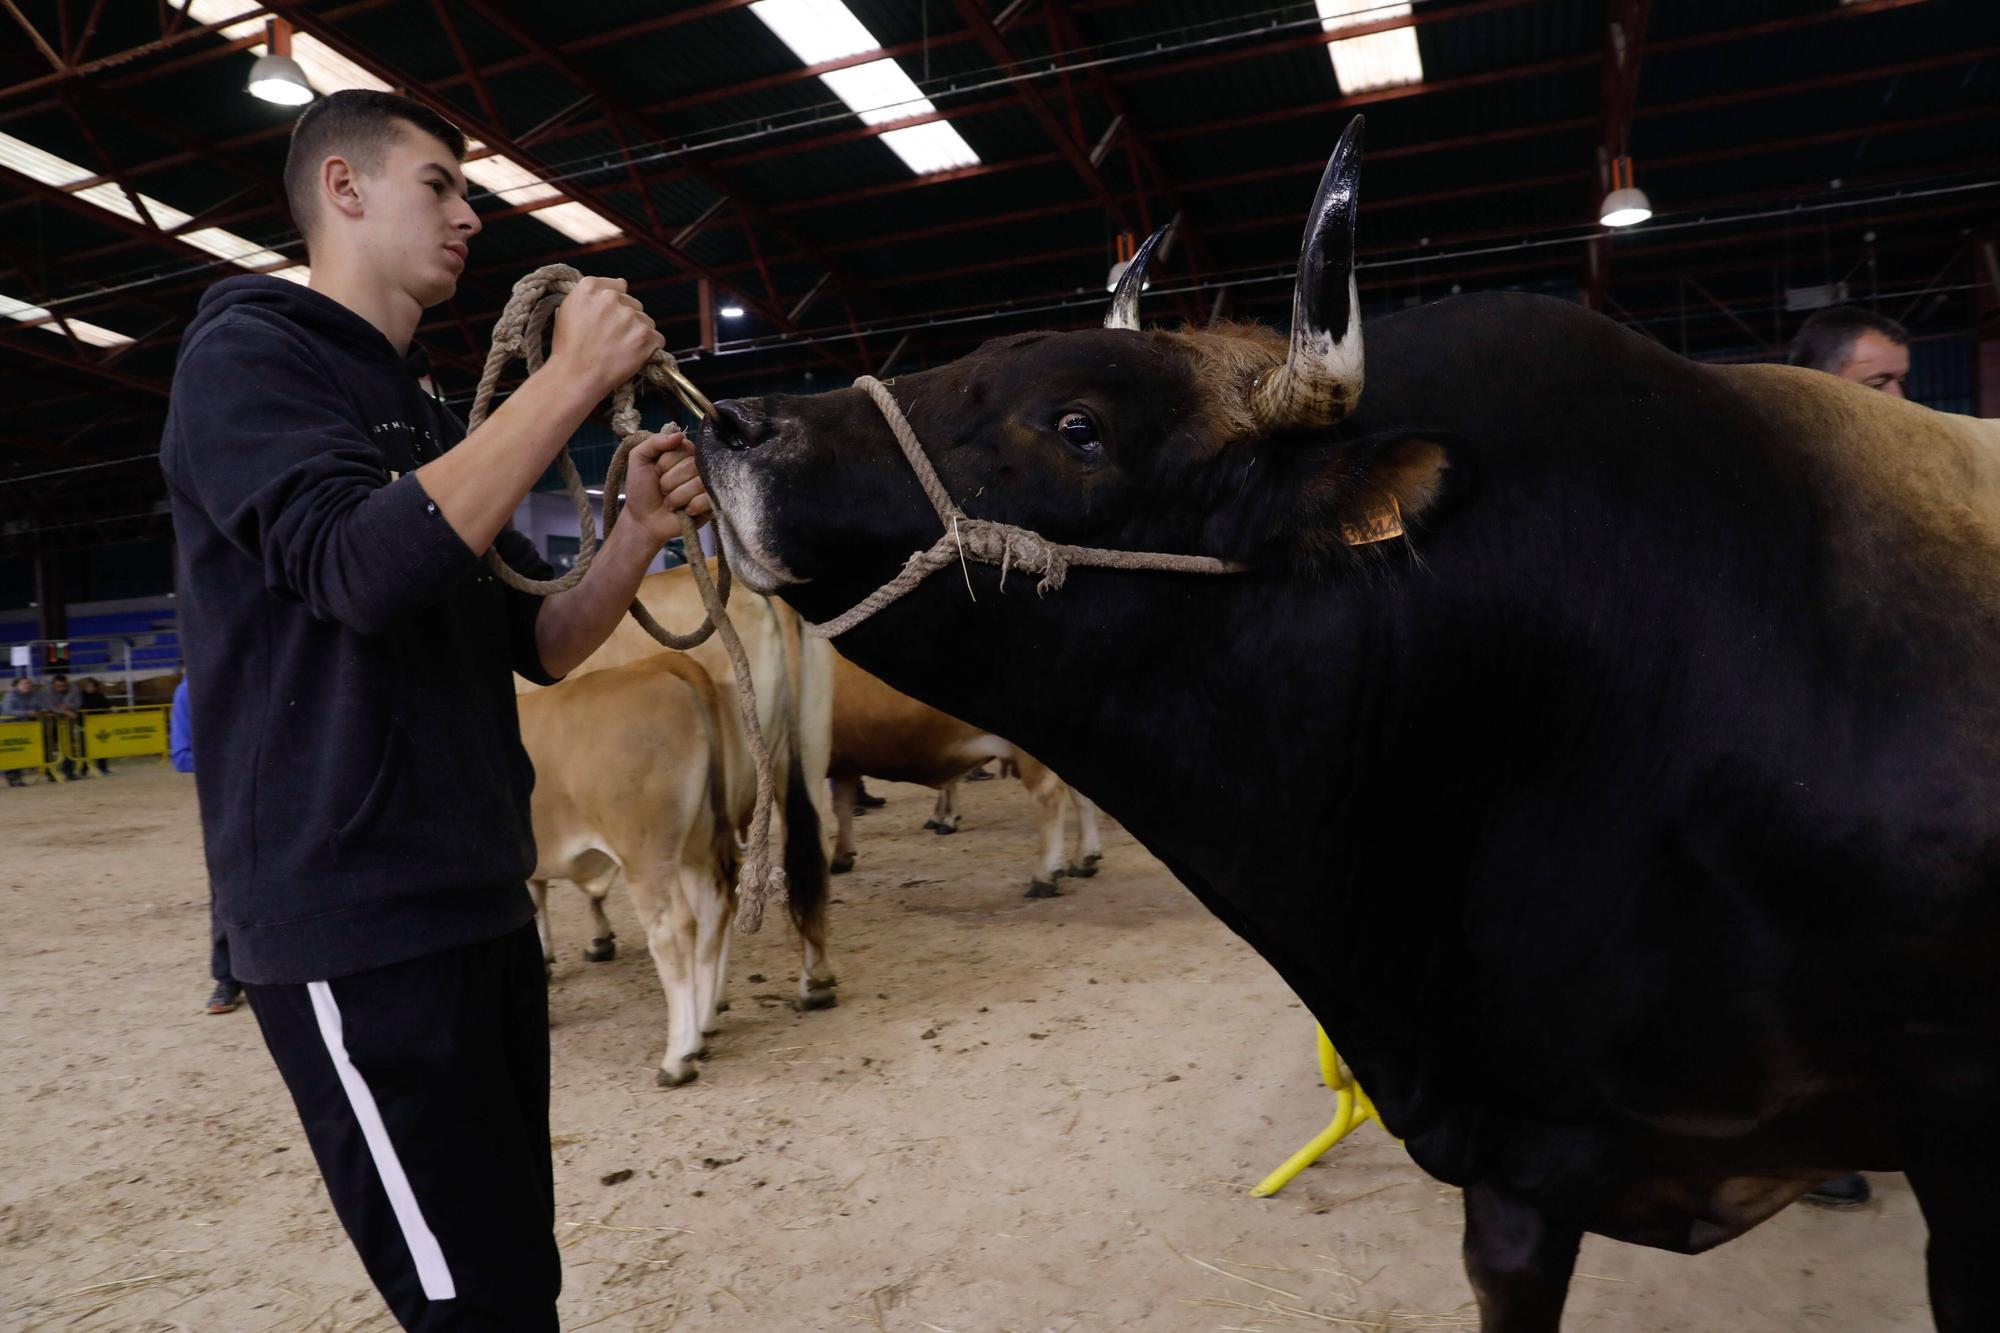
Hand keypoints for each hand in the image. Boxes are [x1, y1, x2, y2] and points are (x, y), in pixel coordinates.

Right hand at [548, 276, 663, 401]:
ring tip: (619, 349)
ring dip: (638, 333)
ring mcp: (629, 316)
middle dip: (627, 319)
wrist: (575, 376)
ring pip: (646, 321)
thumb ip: (592, 294)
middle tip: (612, 339)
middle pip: (633, 304)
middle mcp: (611, 297)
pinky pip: (657, 338)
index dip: (615, 304)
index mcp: (590, 288)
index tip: (609, 319)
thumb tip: (621, 283)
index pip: (618, 286)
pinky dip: (650, 349)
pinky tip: (632, 356)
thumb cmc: (569, 347)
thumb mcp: (568, 309)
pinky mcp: (644, 335)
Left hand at [619, 428, 712, 547]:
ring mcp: (707, 485)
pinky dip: (691, 506)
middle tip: (662, 490)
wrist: (643, 520)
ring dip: (676, 496)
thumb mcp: (639, 459)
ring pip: (698, 484)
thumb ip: (655, 442)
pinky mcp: (712, 504)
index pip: (684, 447)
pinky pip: (708, 499)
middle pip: (691, 466)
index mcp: (684, 452)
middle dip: (669, 481)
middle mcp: (699, 466)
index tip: (656, 472)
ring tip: (669, 503)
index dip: (666, 462)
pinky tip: (684, 511)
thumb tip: (679, 434)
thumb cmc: (642, 489)